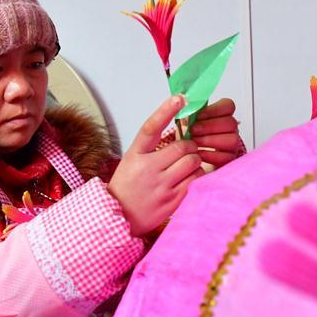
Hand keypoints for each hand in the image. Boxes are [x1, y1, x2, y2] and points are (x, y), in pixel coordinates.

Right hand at [109, 95, 203, 235]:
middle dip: (190, 147)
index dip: (166, 110)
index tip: (179, 98)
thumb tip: (178, 131)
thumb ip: (151, 147)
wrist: (119, 217)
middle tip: (186, 151)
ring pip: (193, 163)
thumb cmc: (127, 186)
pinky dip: (196, 177)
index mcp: (135, 155)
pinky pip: (195, 181)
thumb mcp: (132, 161)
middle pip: (183, 147)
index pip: (151, 127)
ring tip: (186, 167)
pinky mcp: (172, 201)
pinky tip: (187, 179)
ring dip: (195, 162)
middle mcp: (147, 169)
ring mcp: (161, 186)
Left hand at [190, 98, 241, 167]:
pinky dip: (211, 155)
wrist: (189, 159)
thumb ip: (188, 114)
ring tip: (194, 143)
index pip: (228, 106)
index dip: (214, 110)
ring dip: (210, 140)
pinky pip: (226, 156)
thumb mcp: (187, 124)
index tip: (198, 115)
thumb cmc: (190, 138)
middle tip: (193, 130)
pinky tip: (199, 154)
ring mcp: (232, 144)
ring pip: (232, 139)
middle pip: (230, 123)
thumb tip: (181, 106)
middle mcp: (231, 129)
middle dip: (209, 126)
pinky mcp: (230, 159)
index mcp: (223, 115)